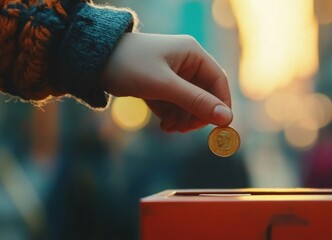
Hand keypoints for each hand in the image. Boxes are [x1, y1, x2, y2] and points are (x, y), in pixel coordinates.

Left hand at [101, 33, 232, 131]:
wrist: (93, 62)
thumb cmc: (129, 66)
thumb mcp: (164, 86)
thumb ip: (195, 101)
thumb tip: (226, 118)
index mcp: (193, 54)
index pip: (218, 81)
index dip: (221, 105)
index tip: (220, 127)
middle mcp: (187, 63)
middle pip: (205, 95)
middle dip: (196, 115)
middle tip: (184, 129)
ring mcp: (175, 75)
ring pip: (190, 103)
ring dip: (183, 119)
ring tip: (169, 127)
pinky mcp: (163, 85)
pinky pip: (176, 105)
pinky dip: (172, 116)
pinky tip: (164, 125)